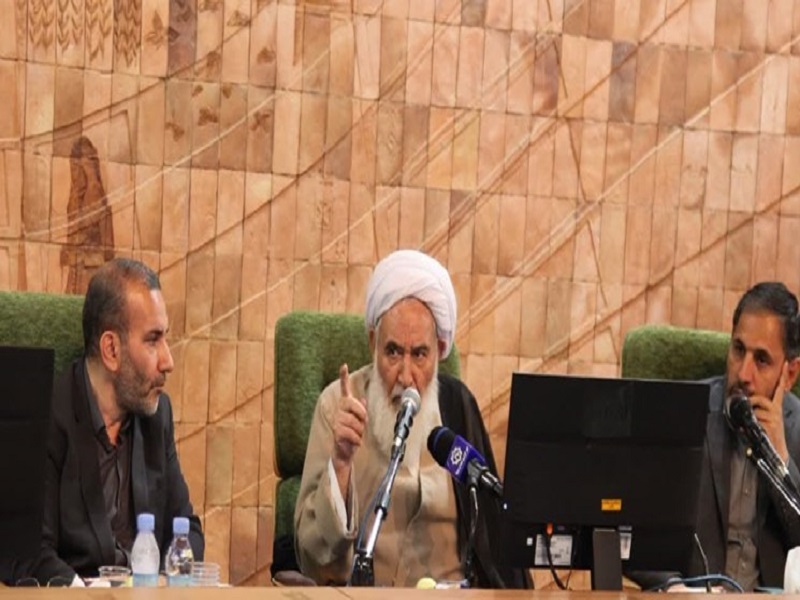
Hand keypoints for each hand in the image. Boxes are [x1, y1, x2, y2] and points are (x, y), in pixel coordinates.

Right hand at [332, 364, 366, 495]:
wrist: (344, 451)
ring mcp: (337, 420)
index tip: (344, 365)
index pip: (344, 389)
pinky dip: (357, 439)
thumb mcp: (360, 421)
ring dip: (360, 431)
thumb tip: (363, 399)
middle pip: (354, 405)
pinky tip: (353, 441)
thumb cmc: (353, 434)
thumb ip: (361, 410)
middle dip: (362, 415)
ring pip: (356, 422)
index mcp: (346, 406)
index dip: (343, 377)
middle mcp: (340, 410)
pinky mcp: (337, 431)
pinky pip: (353, 433)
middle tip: (362, 423)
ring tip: (356, 434)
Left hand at [751, 362, 788, 462]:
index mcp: (775, 406)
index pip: (780, 388)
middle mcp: (776, 409)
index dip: (784, 375)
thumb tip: (745, 403)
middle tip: (747, 410)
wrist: (775, 450)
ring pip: (756, 408)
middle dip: (751, 403)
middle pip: (760, 398)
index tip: (787, 362)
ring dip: (750, 415)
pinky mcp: (772, 423)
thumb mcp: (761, 418)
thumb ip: (755, 410)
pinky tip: (752, 429)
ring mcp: (775, 416)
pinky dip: (750, 422)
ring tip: (752, 423)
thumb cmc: (766, 433)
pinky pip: (755, 417)